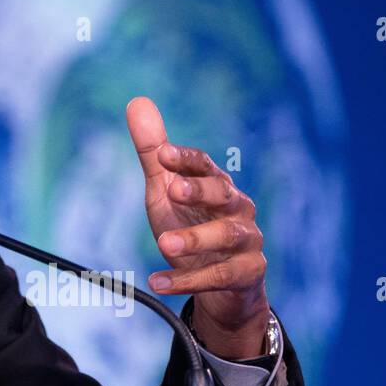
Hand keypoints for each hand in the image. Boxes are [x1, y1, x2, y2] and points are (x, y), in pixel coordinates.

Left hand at [125, 97, 270, 359]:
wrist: (222, 283)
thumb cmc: (192, 225)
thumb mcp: (167, 190)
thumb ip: (154, 152)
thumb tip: (137, 101)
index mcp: (217, 184)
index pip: (204, 165)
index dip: (184, 159)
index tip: (161, 154)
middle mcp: (238, 208)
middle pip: (223, 193)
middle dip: (199, 190)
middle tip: (171, 190)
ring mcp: (247, 241)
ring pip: (227, 236)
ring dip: (195, 239)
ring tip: (163, 243)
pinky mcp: (248, 273)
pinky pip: (219, 276)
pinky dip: (187, 280)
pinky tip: (156, 280)